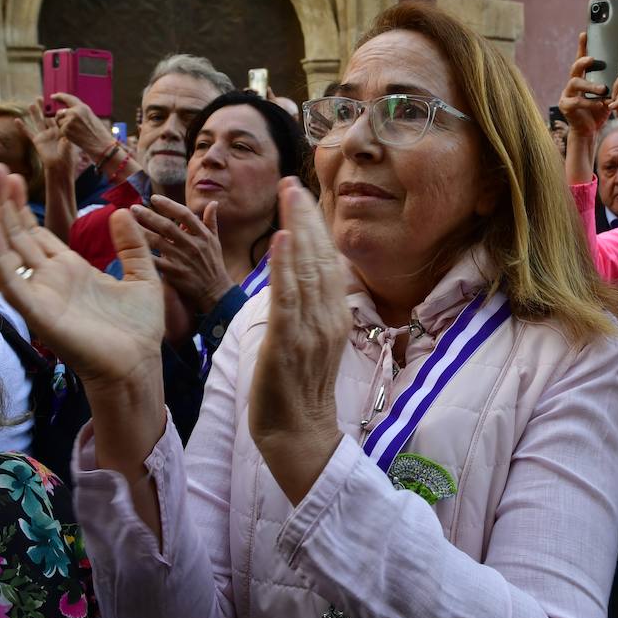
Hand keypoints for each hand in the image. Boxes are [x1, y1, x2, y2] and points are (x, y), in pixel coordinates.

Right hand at [0, 163, 164, 385]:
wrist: (138, 364)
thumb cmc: (139, 329)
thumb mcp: (144, 276)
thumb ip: (132, 245)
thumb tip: (122, 211)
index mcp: (70, 270)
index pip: (36, 232)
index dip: (22, 206)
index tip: (12, 175)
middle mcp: (49, 279)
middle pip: (16, 235)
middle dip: (3, 203)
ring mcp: (39, 294)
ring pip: (5, 252)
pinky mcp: (36, 311)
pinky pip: (9, 280)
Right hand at [22, 101, 75, 179]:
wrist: (59, 168)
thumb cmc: (68, 158)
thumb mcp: (70, 146)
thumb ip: (67, 138)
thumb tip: (66, 132)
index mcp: (62, 131)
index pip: (58, 118)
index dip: (55, 110)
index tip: (54, 102)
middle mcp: (52, 132)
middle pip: (47, 116)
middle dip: (43, 107)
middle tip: (39, 97)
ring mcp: (44, 136)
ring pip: (38, 122)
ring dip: (34, 113)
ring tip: (30, 104)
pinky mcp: (37, 141)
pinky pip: (28, 133)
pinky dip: (22, 127)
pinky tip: (17, 120)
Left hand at [53, 93, 117, 159]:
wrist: (101, 144)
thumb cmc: (98, 132)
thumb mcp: (90, 116)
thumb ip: (78, 112)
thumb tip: (65, 111)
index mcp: (82, 107)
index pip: (68, 98)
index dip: (59, 96)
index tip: (53, 96)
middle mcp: (74, 112)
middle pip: (60, 112)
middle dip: (61, 117)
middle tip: (69, 124)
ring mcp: (69, 121)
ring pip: (59, 121)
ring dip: (63, 126)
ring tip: (76, 131)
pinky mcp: (66, 129)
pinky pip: (60, 129)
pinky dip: (65, 133)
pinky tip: (75, 135)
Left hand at [130, 195, 235, 314]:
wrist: (216, 292)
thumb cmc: (214, 264)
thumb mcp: (216, 241)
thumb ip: (211, 221)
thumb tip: (212, 203)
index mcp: (202, 235)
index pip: (185, 215)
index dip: (169, 205)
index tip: (154, 198)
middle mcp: (192, 245)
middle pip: (167, 227)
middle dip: (149, 215)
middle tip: (133, 207)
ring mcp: (183, 259)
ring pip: (158, 243)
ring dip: (141, 232)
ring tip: (127, 224)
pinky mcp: (174, 274)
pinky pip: (155, 262)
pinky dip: (144, 255)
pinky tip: (130, 248)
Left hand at [248, 178, 347, 501]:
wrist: (298, 435)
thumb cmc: (299, 393)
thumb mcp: (314, 344)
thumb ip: (312, 310)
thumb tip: (308, 280)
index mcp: (335, 317)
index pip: (328, 262)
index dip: (316, 226)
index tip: (303, 196)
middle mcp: (328, 318)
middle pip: (321, 257)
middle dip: (307, 216)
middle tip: (293, 182)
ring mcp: (311, 330)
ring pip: (307, 269)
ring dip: (297, 228)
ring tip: (288, 195)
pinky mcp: (288, 342)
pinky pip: (288, 298)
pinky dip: (285, 266)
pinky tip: (282, 238)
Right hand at [558, 33, 612, 136]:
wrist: (589, 131)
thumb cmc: (599, 110)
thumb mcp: (608, 93)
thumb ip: (613, 79)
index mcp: (582, 78)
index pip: (582, 59)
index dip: (582, 47)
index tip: (585, 34)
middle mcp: (572, 83)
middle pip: (575, 67)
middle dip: (583, 62)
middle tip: (593, 59)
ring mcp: (566, 94)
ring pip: (575, 83)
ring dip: (590, 85)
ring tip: (603, 89)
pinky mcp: (566, 106)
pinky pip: (576, 101)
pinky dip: (589, 102)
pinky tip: (600, 104)